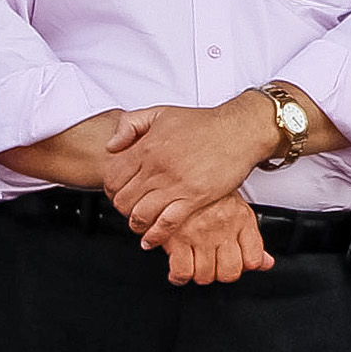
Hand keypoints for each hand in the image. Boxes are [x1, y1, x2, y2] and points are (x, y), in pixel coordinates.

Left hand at [102, 97, 276, 236]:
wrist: (239, 130)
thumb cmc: (206, 123)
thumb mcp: (161, 113)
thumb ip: (131, 124)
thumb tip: (112, 145)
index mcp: (147, 148)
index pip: (112, 178)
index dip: (111, 189)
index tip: (117, 191)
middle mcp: (158, 168)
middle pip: (123, 200)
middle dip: (122, 208)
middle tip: (130, 208)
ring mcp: (176, 184)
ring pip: (140, 215)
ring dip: (136, 224)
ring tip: (140, 223)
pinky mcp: (194, 198)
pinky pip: (167, 223)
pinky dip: (155, 235)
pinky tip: (152, 239)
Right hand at [150, 193, 275, 284]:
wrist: (182, 172)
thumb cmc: (209, 194)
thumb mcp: (237, 210)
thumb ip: (252, 241)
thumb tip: (266, 264)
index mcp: (242, 219)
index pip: (253, 260)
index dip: (243, 266)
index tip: (233, 263)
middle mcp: (223, 228)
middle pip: (229, 273)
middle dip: (220, 274)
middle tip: (212, 265)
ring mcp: (200, 234)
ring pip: (205, 276)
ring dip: (199, 274)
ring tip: (194, 264)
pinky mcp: (176, 238)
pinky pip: (182, 272)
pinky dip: (179, 276)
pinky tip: (179, 268)